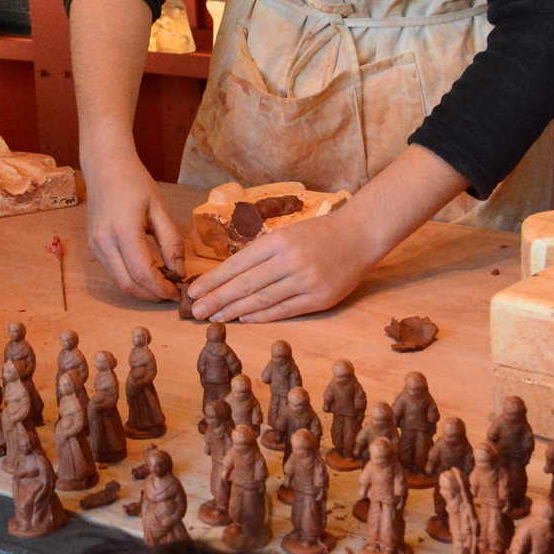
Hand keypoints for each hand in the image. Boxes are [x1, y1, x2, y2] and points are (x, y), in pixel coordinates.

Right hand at [82, 145, 184, 301]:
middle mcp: (103, 241)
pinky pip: (111, 271)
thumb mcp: (160, 209)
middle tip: (170, 294)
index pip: (142, 272)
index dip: (161, 288)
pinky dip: (129, 278)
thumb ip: (172, 242)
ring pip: (118, 281)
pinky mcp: (93, 245)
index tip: (177, 293)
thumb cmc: (135, 182)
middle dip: (151, 295)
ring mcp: (95, 245)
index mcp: (122, 230)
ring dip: (140, 289)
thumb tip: (179, 272)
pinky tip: (146, 273)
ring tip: (161, 285)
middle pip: (128, 283)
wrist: (106, 166)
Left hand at [187, 206, 380, 321]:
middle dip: (217, 299)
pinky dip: (262, 316)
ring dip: (235, 310)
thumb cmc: (317, 234)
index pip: (237, 264)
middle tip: (194, 311)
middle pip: (245, 284)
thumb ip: (261, 253)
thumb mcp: (285, 233)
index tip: (194, 291)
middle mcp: (289, 260)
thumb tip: (228, 275)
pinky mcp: (320, 298)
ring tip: (214, 318)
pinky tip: (244, 319)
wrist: (359, 236)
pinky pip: (285, 310)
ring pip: (262, 299)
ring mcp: (305, 280)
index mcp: (277, 241)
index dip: (214, 280)